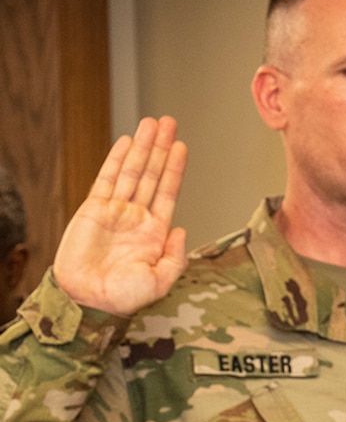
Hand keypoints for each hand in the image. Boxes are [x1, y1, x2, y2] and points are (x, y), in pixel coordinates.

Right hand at [53, 117, 188, 316]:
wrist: (88, 300)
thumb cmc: (124, 297)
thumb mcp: (161, 281)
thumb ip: (175, 257)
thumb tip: (181, 229)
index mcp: (155, 233)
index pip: (167, 192)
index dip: (174, 169)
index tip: (181, 146)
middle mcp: (137, 217)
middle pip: (151, 174)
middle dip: (161, 148)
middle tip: (169, 121)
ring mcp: (116, 211)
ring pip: (132, 171)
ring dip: (142, 147)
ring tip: (152, 123)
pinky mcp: (94, 209)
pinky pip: (107, 179)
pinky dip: (117, 159)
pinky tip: (127, 142)